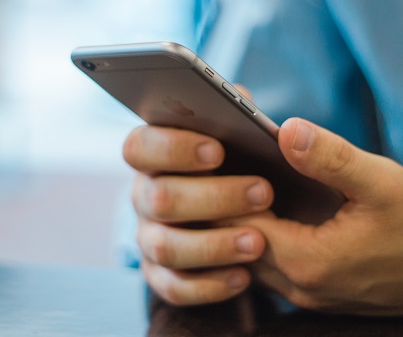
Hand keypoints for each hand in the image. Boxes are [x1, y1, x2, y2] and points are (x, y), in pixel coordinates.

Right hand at [123, 125, 272, 304]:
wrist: (250, 211)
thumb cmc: (241, 162)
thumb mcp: (243, 134)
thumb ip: (244, 115)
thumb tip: (263, 116)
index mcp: (153, 155)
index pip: (139, 147)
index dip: (173, 149)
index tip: (217, 152)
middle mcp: (144, 195)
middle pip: (158, 198)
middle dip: (212, 197)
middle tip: (262, 192)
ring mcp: (149, 237)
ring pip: (165, 246)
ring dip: (212, 245)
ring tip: (257, 242)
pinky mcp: (161, 274)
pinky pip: (174, 287)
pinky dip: (209, 285)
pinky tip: (244, 277)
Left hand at [230, 118, 402, 317]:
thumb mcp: (383, 183)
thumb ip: (331, 157)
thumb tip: (286, 129)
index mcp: (307, 261)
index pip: (237, 224)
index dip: (223, 188)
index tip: (217, 156)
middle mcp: (300, 286)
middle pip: (238, 243)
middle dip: (225, 204)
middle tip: (221, 164)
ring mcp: (309, 294)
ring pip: (253, 257)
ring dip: (243, 222)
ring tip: (241, 181)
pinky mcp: (320, 291)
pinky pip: (275, 264)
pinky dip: (265, 236)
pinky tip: (272, 207)